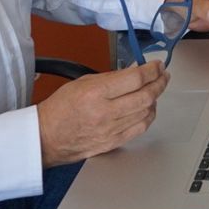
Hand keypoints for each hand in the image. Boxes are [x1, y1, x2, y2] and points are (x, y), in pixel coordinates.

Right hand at [36, 61, 169, 166]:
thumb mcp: (82, 82)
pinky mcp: (112, 143)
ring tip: (155, 90)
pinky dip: (148, 116)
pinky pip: (139, 129)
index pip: (135, 78)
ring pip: (146, 112)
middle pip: (146, 96)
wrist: (45, 137)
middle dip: (160, 83)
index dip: (152, 70)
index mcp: (96, 93)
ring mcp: (110, 130)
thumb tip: (134, 71)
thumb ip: (111, 77)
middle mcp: (105, 112)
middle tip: (163, 76)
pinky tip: (148, 109)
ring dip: (155, 99)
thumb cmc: (60, 109)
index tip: (158, 65)